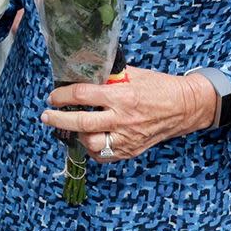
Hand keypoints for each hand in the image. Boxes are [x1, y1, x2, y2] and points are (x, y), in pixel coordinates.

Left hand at [41, 66, 216, 161]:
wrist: (185, 107)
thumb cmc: (158, 86)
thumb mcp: (133, 74)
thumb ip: (109, 77)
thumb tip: (84, 74)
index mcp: (122, 96)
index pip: (83, 95)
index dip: (63, 95)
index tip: (53, 95)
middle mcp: (123, 119)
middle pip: (81, 122)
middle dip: (58, 119)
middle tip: (46, 115)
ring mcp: (127, 137)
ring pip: (91, 143)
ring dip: (75, 135)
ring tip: (68, 126)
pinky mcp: (131, 150)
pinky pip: (104, 155)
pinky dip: (92, 148)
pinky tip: (88, 138)